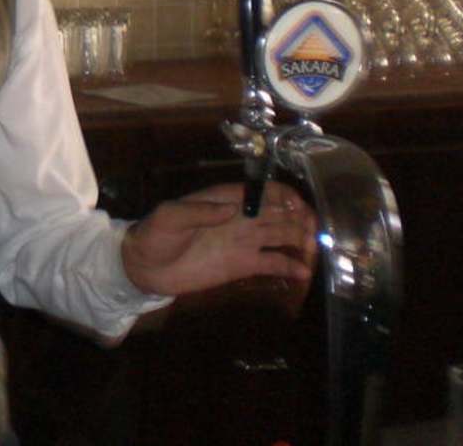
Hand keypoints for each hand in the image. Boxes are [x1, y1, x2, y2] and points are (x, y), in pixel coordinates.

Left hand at [120, 182, 316, 297]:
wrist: (145, 267)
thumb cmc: (155, 234)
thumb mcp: (169, 216)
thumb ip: (198, 211)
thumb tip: (231, 208)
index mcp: (225, 199)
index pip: (262, 191)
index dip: (283, 196)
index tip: (298, 206)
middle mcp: (241, 217)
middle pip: (280, 213)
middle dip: (301, 218)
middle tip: (317, 231)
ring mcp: (244, 241)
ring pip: (282, 235)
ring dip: (301, 239)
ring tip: (317, 248)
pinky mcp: (243, 265)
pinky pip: (272, 263)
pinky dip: (290, 266)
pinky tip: (304, 272)